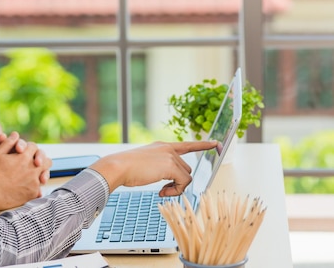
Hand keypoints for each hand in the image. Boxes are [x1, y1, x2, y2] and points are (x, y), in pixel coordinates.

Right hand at [0, 132, 51, 210]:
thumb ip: (7, 143)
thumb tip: (15, 134)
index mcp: (25, 157)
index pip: (34, 147)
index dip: (29, 148)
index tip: (23, 152)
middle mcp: (33, 168)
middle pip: (46, 160)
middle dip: (40, 159)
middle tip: (34, 162)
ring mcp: (35, 181)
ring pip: (45, 174)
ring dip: (41, 172)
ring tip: (34, 174)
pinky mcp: (34, 193)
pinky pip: (41, 188)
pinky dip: (36, 186)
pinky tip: (29, 186)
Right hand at [89, 141, 217, 196]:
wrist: (118, 166)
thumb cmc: (126, 168)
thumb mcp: (145, 164)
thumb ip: (158, 167)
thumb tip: (169, 182)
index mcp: (161, 146)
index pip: (187, 145)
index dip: (202, 145)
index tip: (216, 143)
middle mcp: (168, 148)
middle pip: (186, 169)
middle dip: (178, 182)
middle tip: (164, 190)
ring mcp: (170, 156)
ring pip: (186, 176)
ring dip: (176, 187)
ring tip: (161, 191)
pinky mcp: (171, 165)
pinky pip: (183, 183)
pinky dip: (175, 191)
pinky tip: (161, 192)